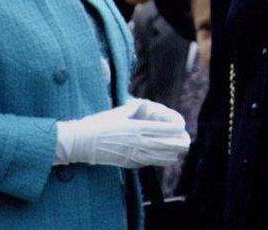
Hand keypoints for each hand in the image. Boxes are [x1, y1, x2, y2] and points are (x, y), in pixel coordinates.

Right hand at [55, 99, 189, 167]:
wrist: (81, 143)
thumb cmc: (98, 124)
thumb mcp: (118, 112)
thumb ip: (134, 109)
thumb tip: (144, 104)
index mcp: (137, 128)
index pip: (165, 129)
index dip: (177, 128)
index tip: (182, 126)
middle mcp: (138, 143)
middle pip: (168, 145)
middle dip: (180, 142)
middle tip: (186, 140)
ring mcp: (134, 155)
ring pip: (162, 157)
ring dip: (172, 153)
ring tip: (179, 149)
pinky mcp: (129, 163)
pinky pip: (150, 163)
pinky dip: (161, 160)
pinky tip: (165, 157)